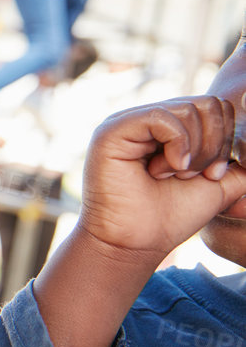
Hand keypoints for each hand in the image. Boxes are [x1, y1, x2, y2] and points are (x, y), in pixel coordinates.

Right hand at [77, 96, 245, 262]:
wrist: (135, 242)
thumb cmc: (170, 217)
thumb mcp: (220, 183)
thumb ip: (240, 162)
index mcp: (169, 127)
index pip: (217, 107)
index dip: (227, 139)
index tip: (213, 175)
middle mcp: (148, 118)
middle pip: (209, 104)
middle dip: (214, 145)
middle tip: (193, 175)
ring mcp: (129, 121)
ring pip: (189, 109)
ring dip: (194, 150)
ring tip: (174, 174)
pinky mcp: (113, 130)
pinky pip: (163, 118)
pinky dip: (177, 145)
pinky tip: (162, 170)